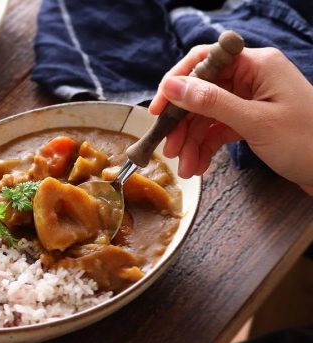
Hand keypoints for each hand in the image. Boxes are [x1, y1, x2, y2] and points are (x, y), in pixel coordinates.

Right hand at [149, 46, 312, 194]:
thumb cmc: (307, 142)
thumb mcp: (254, 121)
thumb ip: (210, 102)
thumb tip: (171, 86)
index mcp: (256, 65)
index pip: (204, 61)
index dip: (176, 83)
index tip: (158, 110)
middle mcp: (251, 78)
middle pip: (200, 93)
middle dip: (182, 124)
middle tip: (169, 149)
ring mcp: (249, 100)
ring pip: (205, 115)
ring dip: (191, 141)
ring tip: (185, 167)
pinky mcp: (249, 120)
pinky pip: (216, 129)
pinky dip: (204, 147)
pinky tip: (197, 165)